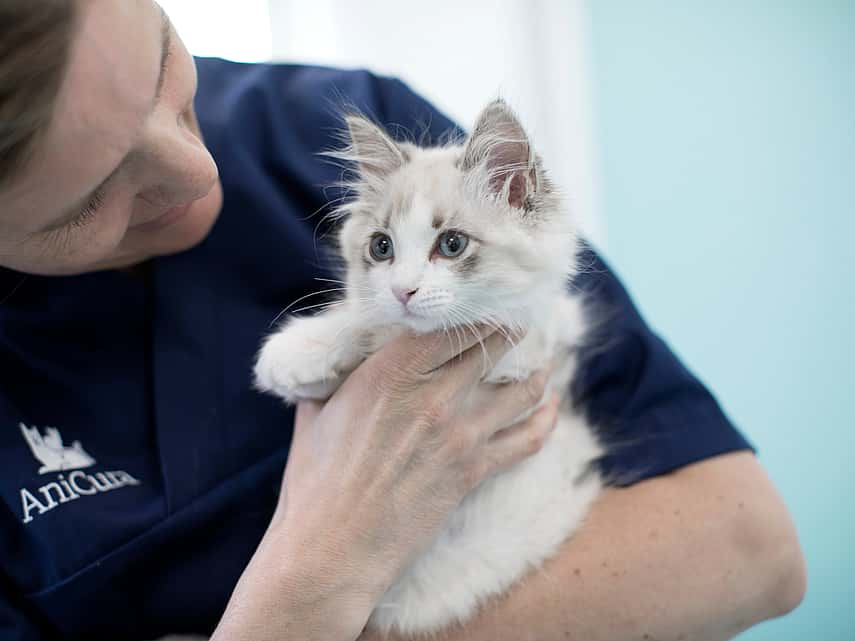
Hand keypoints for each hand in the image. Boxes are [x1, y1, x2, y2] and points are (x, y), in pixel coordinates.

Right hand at [213, 326, 558, 640]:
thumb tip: (345, 356)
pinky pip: (528, 438)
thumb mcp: (316, 412)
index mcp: (389, 371)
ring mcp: (460, 433)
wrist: (333, 549)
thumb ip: (339, 376)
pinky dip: (546, 418)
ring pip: (520, 389)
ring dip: (537, 370)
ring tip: (544, 359)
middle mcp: (433, 394)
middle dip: (511, 329)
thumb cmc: (314, 481)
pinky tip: (551, 405)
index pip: (450, 324)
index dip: (475, 309)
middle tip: (522, 320)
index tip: (485, 302)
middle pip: (492, 346)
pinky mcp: (474, 470)